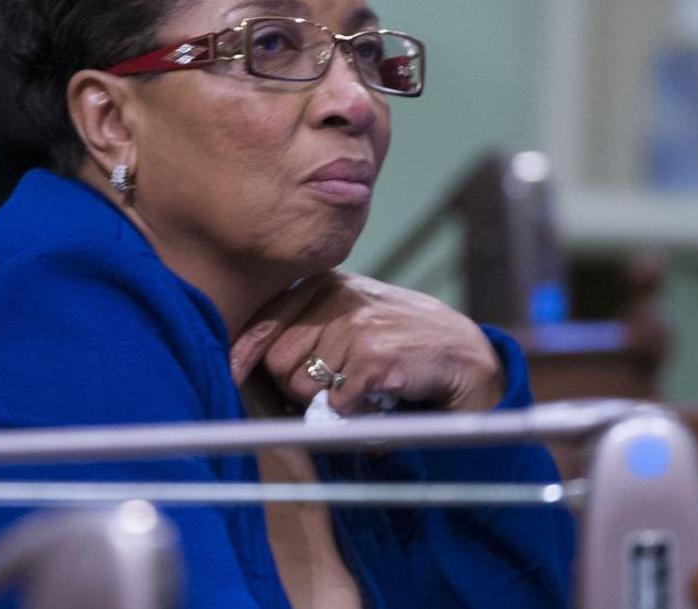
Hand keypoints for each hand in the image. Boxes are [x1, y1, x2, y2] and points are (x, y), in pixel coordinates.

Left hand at [230, 271, 503, 414]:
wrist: (466, 358)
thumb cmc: (403, 341)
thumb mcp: (352, 316)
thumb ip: (307, 326)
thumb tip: (243, 358)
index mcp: (326, 284)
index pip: (266, 321)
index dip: (244, 352)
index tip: (231, 371)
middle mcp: (338, 298)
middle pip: (277, 361)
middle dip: (297, 385)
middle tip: (336, 385)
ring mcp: (356, 326)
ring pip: (303, 387)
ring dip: (328, 401)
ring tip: (364, 387)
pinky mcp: (374, 358)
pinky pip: (337, 405)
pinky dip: (356, 414)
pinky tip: (381, 397)